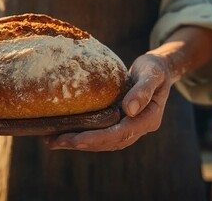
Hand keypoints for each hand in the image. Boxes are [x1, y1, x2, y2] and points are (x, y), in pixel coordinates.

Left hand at [45, 54, 171, 151]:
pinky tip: (63, 132)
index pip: (120, 134)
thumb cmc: (155, 68)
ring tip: (52, 141)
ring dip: (78, 143)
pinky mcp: (119, 123)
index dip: (98, 138)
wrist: (158, 70)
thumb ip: (143, 90)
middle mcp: (138, 128)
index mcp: (148, 120)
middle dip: (81, 144)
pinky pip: (100, 134)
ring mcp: (129, 128)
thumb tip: (129, 110)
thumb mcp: (152, 74)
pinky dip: (82, 135)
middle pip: (108, 143)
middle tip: (55, 142)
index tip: (77, 140)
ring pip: (102, 142)